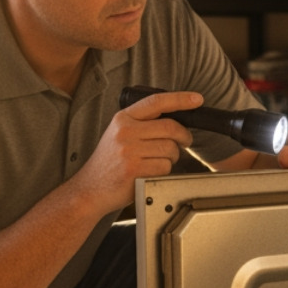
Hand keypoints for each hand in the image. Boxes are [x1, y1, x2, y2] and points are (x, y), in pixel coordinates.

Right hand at [73, 89, 199, 214]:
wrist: (90, 188)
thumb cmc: (109, 163)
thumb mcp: (118, 134)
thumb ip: (141, 124)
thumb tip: (175, 120)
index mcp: (122, 118)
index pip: (156, 102)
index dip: (180, 99)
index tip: (196, 99)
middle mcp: (125, 131)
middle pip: (170, 127)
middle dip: (184, 136)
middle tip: (185, 142)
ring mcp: (129, 150)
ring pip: (170, 149)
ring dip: (173, 157)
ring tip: (160, 161)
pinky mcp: (134, 169)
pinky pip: (165, 166)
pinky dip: (164, 171)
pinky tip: (152, 172)